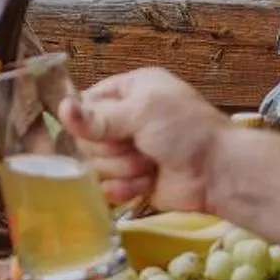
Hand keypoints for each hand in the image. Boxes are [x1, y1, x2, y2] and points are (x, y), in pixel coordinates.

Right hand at [63, 67, 227, 212]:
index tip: (98, 128)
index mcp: (128, 90)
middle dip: (111, 148)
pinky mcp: (130, 181)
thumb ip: (99, 117)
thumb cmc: (186, 130)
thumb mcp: (143, 112)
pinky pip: (106, 188)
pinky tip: (145, 183)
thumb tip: (61, 109)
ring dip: (123, 168)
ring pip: (95, 165)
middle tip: (138, 146)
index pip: (84, 103)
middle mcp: (124, 119)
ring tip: (149, 164)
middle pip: (85, 138)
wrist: (218, 173)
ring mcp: (126, 152)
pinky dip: (126, 188)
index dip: (85, 119)